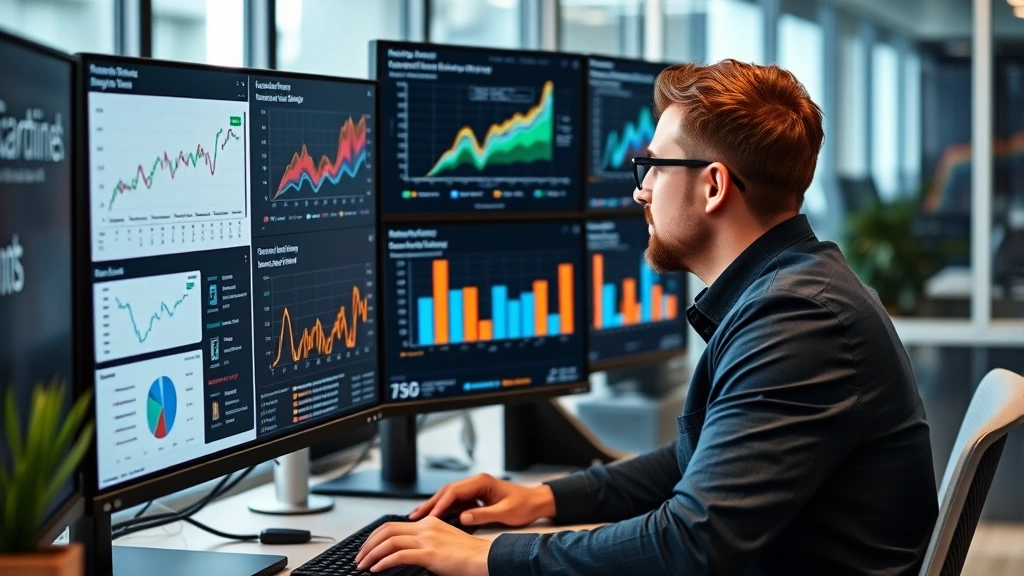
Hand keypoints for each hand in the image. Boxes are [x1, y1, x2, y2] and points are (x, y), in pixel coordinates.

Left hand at [355, 516, 490, 574]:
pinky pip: (398, 555)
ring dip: (372, 554)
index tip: (367, 548)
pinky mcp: (430, 553)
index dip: (376, 536)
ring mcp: (427, 539)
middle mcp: (426, 527)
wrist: (485, 559)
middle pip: (386, 530)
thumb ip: (427, 543)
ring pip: (389, 541)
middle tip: (360, 558)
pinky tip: (376, 570)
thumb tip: (408, 553)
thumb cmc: (468, 555)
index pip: (393, 525)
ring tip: (363, 566)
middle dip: (368, 544)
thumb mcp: (444, 543)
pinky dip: (383, 562)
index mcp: (429, 523)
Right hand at [408, 473, 555, 526]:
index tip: (430, 516)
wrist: (536, 502)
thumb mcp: (505, 512)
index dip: (440, 504)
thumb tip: (463, 518)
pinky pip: (455, 502)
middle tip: (414, 516)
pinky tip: (434, 517)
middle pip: (447, 492)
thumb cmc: (524, 505)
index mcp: (482, 481)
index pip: (454, 491)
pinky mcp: (475, 497)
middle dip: (430, 503)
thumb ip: (483, 515)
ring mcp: (474, 489)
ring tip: (418, 517)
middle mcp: (476, 482)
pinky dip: (443, 509)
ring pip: (448, 496)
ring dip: (434, 506)